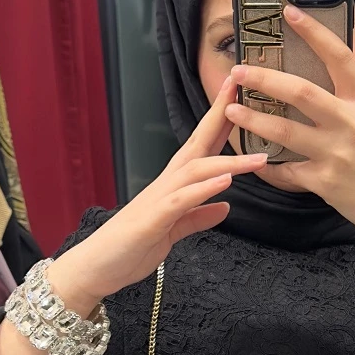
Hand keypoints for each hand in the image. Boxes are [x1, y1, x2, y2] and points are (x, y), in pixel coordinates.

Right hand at [47, 78, 266, 315]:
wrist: (95, 268)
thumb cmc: (130, 247)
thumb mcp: (173, 231)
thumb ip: (198, 216)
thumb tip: (225, 207)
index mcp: (174, 184)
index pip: (202, 145)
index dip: (221, 119)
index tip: (239, 93)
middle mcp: (167, 183)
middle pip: (199, 143)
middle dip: (221, 115)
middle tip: (244, 86)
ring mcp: (159, 199)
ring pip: (196, 170)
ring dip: (228, 161)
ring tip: (258, 157)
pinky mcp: (154, 220)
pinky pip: (182, 200)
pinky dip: (204, 189)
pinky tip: (226, 182)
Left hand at [226, 4, 354, 249]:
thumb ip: (349, 100)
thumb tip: (322, 72)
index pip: (340, 58)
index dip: (315, 33)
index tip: (290, 13)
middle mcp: (352, 124)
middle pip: (301, 92)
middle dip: (264, 79)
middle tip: (239, 71)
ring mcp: (337, 154)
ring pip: (284, 131)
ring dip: (253, 119)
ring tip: (231, 111)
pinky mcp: (324, 182)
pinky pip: (285, 170)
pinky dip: (265, 164)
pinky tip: (250, 158)